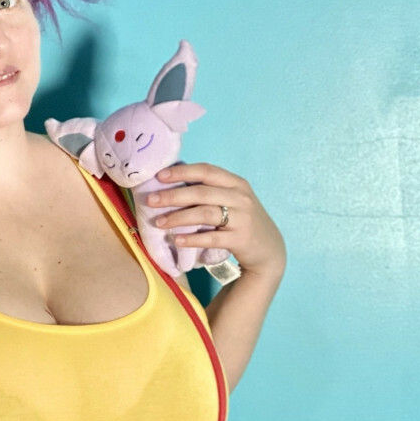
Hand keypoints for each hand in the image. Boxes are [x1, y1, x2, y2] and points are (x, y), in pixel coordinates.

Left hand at [147, 162, 285, 278]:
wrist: (268, 249)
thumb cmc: (242, 221)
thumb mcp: (232, 200)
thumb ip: (210, 191)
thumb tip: (173, 184)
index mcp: (236, 183)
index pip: (207, 171)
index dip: (182, 172)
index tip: (160, 176)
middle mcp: (241, 197)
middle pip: (202, 192)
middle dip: (173, 196)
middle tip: (151, 201)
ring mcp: (243, 218)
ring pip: (205, 214)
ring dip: (178, 217)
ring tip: (159, 222)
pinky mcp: (241, 239)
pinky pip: (213, 238)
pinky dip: (193, 239)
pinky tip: (177, 240)